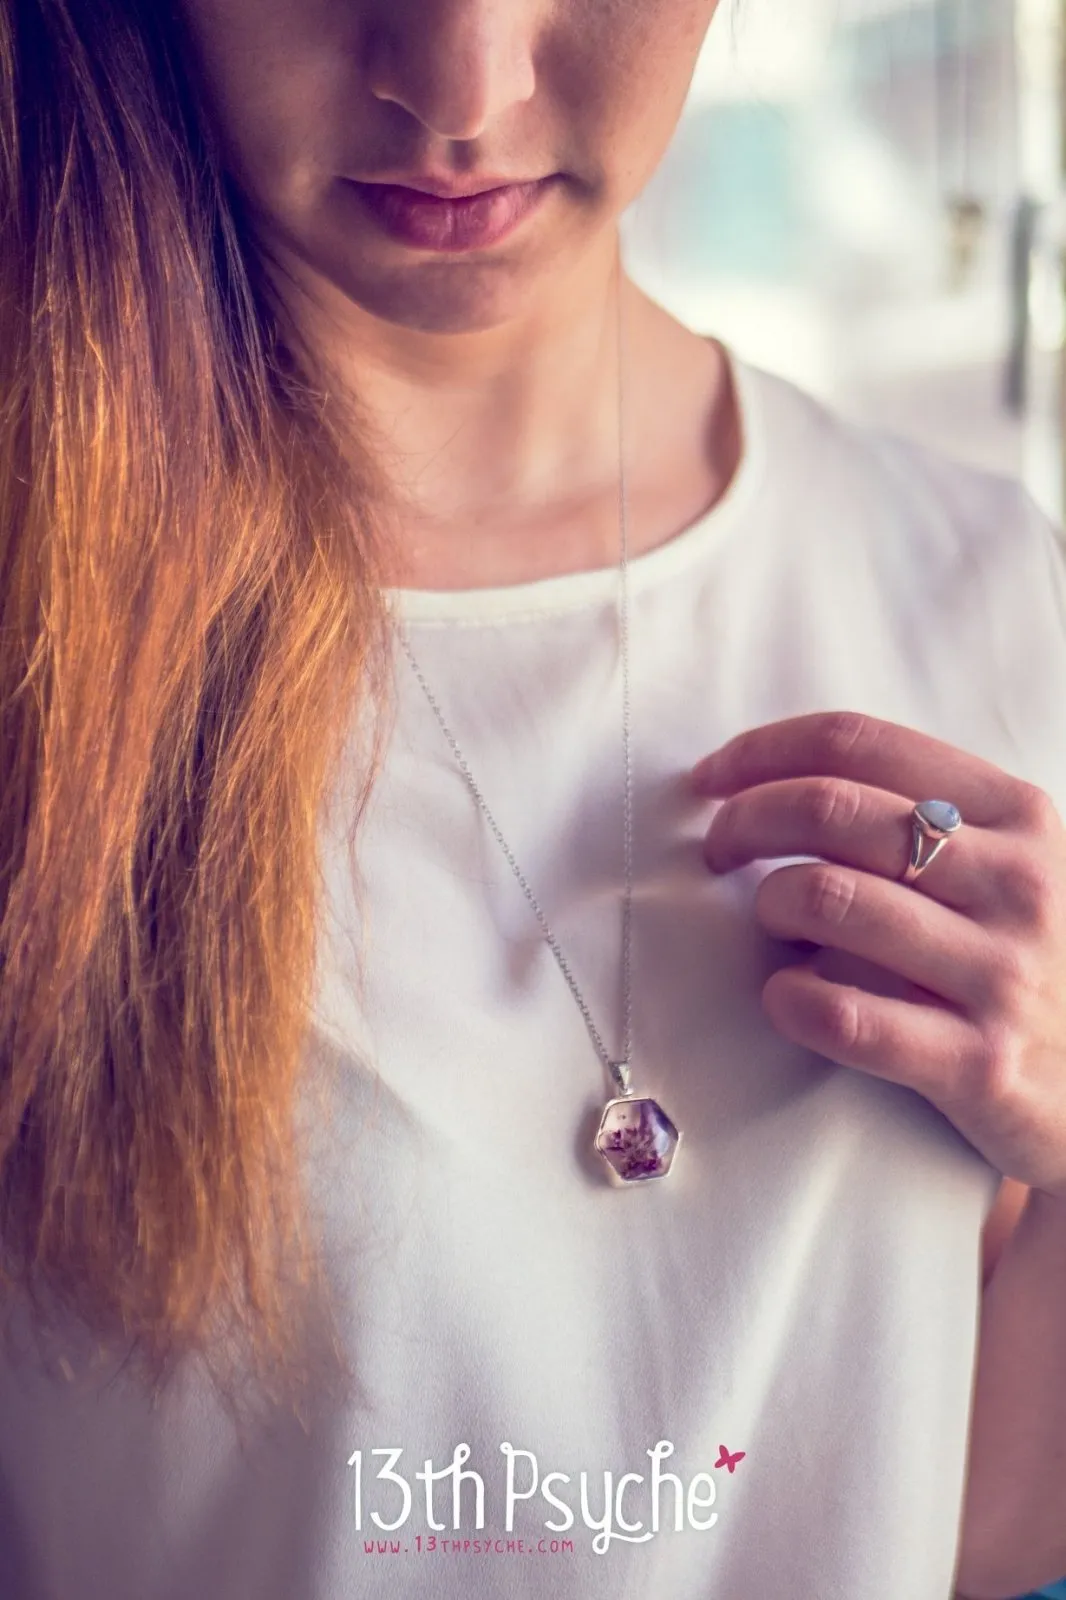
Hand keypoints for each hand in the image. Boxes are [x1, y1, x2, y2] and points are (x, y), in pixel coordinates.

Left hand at [690, 711, 1065, 1198]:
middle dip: (744, 821)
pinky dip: (789, 999)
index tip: (713, 777)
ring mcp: (1001, 975)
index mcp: (1016, 814)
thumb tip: (786, 781)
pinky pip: (845, 1017)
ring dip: (767, 906)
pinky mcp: (980, 1066)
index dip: (762, 750)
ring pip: (826, 898)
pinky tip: (786, 997)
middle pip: (828, 808)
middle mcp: (1015, 882)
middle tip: (718, 850)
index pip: (858, 743)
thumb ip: (927, 817)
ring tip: (771, 925)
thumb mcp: (1014, 866)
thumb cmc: (1037, 963)